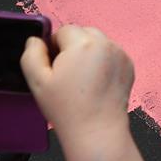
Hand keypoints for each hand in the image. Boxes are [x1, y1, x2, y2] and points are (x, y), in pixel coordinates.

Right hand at [21, 25, 135, 147]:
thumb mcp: (37, 81)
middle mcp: (105, 43)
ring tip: (82, 79)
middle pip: (83, 32)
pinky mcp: (128, 64)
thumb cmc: (66, 108)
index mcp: (82, 43)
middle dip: (73, 47)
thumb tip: (36, 40)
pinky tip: (96, 82)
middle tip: (67, 74)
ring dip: (88, 52)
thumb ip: (31, 54)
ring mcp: (119, 53)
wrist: (96, 130)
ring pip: (98, 42)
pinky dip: (103, 61)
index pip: (64, 30)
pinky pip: (111, 53)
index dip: (55, 47)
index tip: (54, 67)